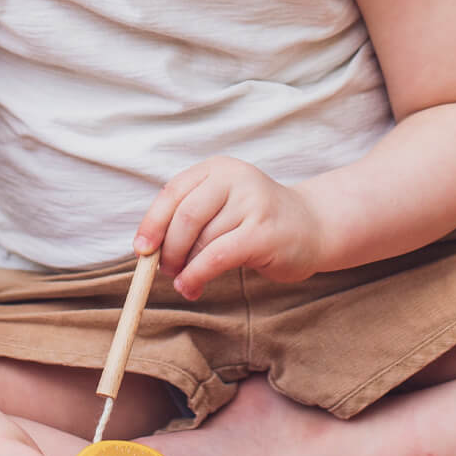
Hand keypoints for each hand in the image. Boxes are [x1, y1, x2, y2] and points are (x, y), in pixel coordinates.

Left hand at [136, 155, 324, 299]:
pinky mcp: (263, 232)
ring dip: (184, 267)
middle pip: (184, 216)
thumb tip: (148, 249)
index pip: (173, 192)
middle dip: (167, 249)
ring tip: (184, 281)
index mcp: (219, 169)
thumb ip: (190, 217)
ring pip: (201, 239)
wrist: (313, 227)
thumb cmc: (258, 222)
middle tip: (165, 270)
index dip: (152, 222)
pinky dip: (197, 275)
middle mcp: (236, 178)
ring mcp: (253, 203)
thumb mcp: (223, 207)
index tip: (141, 249)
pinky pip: (216, 256)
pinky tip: (192, 286)